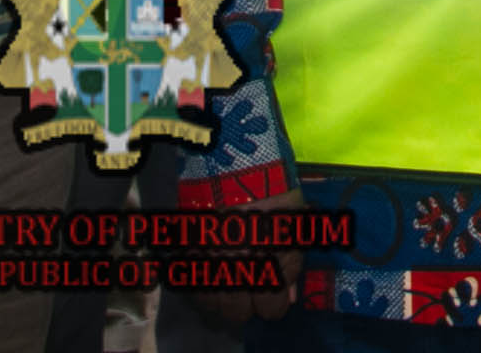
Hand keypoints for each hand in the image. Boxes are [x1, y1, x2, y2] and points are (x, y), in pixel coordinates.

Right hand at [186, 187, 306, 325]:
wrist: (235, 165)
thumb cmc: (275, 192)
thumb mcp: (295, 226)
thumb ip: (292, 264)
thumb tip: (288, 294)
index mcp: (270, 268)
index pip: (271, 310)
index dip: (274, 302)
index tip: (274, 293)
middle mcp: (237, 274)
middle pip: (237, 314)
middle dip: (246, 304)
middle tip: (251, 285)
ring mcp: (208, 266)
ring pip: (211, 306)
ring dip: (221, 296)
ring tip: (229, 277)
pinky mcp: (185, 255)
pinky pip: (189, 284)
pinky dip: (200, 282)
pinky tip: (210, 269)